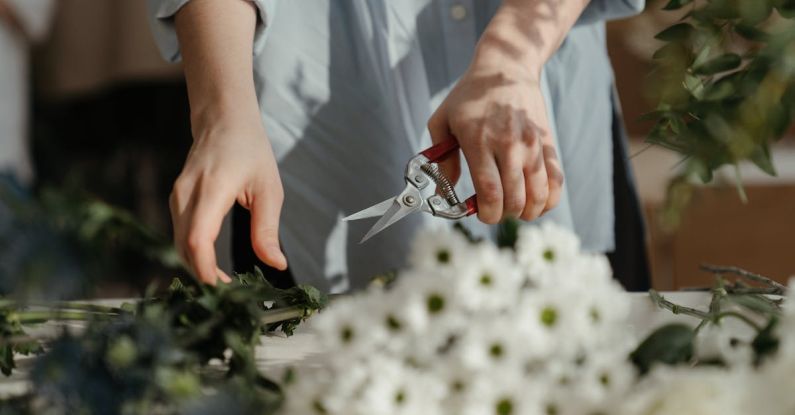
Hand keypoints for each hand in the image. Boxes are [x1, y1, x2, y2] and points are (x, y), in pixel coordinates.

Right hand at [170, 114, 286, 284]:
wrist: (222, 119)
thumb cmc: (250, 150)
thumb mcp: (269, 189)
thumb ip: (267, 229)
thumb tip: (276, 264)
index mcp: (212, 189)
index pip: (197, 238)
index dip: (205, 269)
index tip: (223, 289)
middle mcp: (187, 194)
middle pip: (184, 247)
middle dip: (203, 276)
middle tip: (231, 294)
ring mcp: (177, 196)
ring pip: (178, 244)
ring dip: (198, 267)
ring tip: (225, 284)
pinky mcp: (176, 200)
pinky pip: (179, 234)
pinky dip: (193, 254)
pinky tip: (212, 266)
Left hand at [427, 55, 562, 223]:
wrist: (506, 67)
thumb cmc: (468, 97)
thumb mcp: (442, 122)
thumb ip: (441, 160)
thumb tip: (444, 195)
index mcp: (479, 141)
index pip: (490, 191)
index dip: (488, 213)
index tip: (481, 213)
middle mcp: (509, 144)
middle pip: (515, 199)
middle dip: (504, 215)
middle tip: (495, 210)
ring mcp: (532, 144)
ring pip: (538, 195)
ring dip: (527, 212)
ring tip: (515, 208)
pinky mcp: (547, 143)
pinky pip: (556, 181)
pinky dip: (548, 200)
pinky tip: (536, 203)